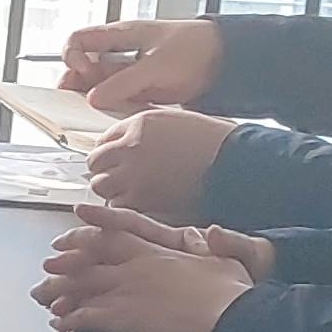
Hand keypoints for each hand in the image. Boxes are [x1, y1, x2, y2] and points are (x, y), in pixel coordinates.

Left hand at [36, 215, 265, 331]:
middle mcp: (136, 266)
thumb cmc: (232, 290)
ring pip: (83, 287)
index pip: (116, 232)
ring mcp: (128, 291)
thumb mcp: (225, 258)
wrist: (232, 317)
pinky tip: (59, 322)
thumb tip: (211, 231)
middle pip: (90, 260)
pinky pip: (88, 316)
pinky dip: (70, 319)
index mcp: (156, 250)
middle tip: (48, 263)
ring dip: (60, 291)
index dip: (92, 228)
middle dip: (66, 261)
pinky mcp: (127, 318)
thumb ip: (213, 244)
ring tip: (43, 295)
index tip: (75, 223)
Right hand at [56, 19, 221, 114]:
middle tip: (75, 102)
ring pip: (99, 87)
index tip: (83, 73)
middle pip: (84, 68)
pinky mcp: (142, 91)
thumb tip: (94, 98)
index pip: (80, 41)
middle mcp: (121, 54)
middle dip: (77, 84)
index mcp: (121, 35)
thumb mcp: (157, 65)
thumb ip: (124, 82)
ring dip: (94, 100)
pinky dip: (112, 109)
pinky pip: (118, 100)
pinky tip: (115, 117)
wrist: (225, 60)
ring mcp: (131, 73)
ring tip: (95, 113)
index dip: (73, 57)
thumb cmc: (195, 47)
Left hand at [82, 107, 240, 222]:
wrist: (236, 165)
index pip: (104, 139)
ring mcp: (133, 174)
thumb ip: (148, 132)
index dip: (110, 152)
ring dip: (112, 190)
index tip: (114, 161)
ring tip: (129, 193)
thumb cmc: (217, 144)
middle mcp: (130, 146)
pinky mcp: (142, 199)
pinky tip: (141, 205)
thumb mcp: (177, 123)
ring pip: (101, 185)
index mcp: (139, 124)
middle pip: (95, 162)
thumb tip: (129, 143)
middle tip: (118, 179)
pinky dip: (125, 208)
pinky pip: (117, 206)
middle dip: (105, 171)